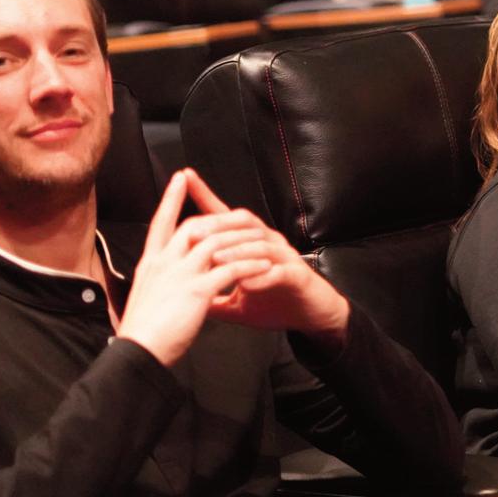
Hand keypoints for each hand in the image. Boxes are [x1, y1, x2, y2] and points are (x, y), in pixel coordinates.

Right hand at [117, 171, 275, 366]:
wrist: (136, 352)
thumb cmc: (142, 332)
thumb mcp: (147, 297)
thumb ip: (161, 282)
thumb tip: (171, 280)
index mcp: (150, 264)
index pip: (161, 223)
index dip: (171, 199)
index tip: (180, 178)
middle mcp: (163, 263)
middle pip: (194, 227)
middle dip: (220, 217)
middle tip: (241, 212)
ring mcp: (180, 274)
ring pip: (216, 244)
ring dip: (241, 241)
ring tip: (261, 240)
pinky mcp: (196, 289)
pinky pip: (231, 270)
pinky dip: (250, 266)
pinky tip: (264, 265)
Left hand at [184, 170, 350, 346]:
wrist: (313, 318)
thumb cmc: (277, 305)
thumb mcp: (237, 304)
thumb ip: (214, 297)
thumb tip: (184, 299)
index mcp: (252, 245)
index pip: (226, 216)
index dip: (206, 196)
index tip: (186, 179)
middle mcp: (270, 244)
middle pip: (244, 223)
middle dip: (218, 225)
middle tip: (193, 233)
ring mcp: (286, 258)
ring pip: (261, 245)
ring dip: (237, 251)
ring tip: (216, 259)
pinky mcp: (298, 276)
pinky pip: (280, 272)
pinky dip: (262, 276)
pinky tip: (246, 284)